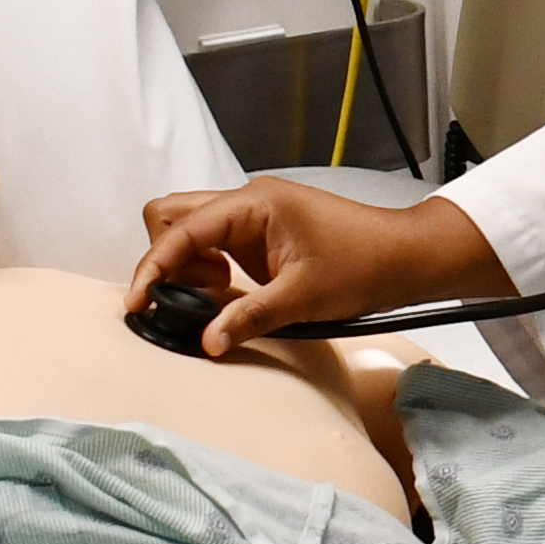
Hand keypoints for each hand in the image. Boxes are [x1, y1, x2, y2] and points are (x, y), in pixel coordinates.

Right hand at [132, 176, 504, 358]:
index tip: (138, 302)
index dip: (153, 266)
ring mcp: (253, 217)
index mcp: (253, 204)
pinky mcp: (260, 236)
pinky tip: (227, 296)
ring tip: (214, 300)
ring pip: (190, 231)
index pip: (182, 229)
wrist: (406, 257)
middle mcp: (247, 202)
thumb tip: (206, 341)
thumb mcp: (304, 298)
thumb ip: (249, 317)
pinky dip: (207, 272)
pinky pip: (214, 247)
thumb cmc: (364, 265)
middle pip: (173, 217)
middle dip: (166, 258)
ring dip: (187, 267)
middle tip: (185, 298)